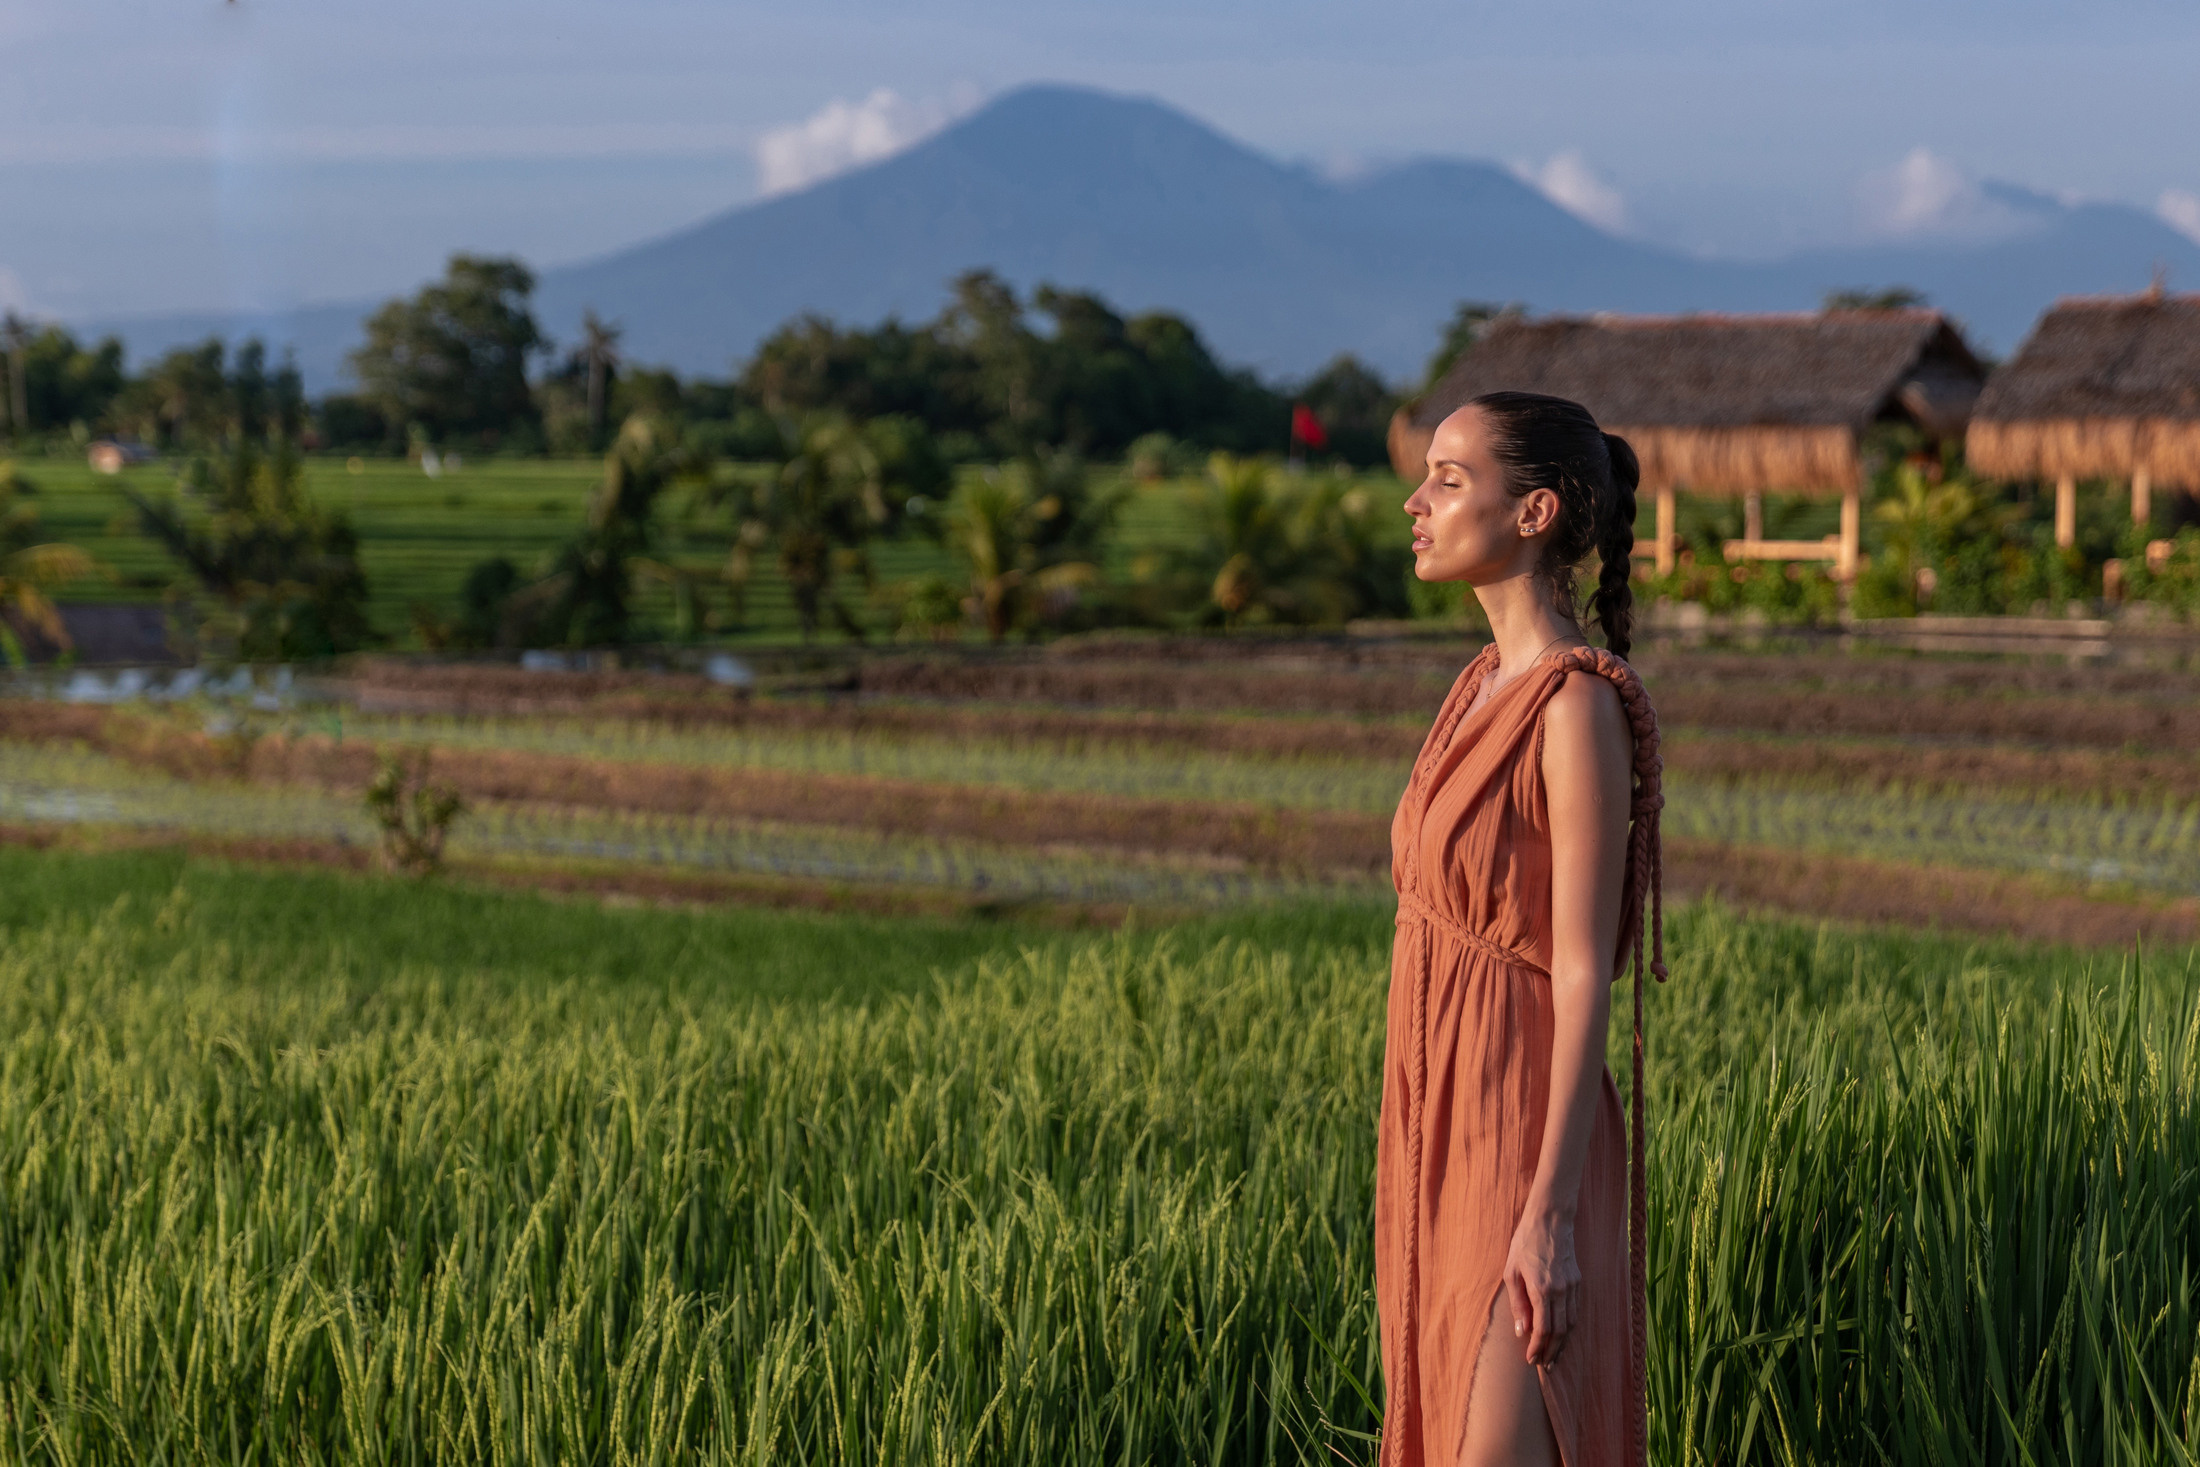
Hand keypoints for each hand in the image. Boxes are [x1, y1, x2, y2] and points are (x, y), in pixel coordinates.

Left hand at [1503, 1207, 1581, 1367]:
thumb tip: (1521, 1331)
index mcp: (1542, 1290)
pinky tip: (1563, 1334)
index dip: (1538, 1348)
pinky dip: (1570, 1327)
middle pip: (1560, 1332)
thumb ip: (1517, 1304)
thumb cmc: (1525, 1243)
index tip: (1531, 1360)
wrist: (1550, 1219)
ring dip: (1563, 1343)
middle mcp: (1561, 1291)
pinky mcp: (1578, 1281)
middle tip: (1544, 1366)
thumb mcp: (1511, 1272)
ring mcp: (1573, 1286)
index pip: (1543, 1329)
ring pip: (1572, 1324)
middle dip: (1552, 1352)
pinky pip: (1576, 1311)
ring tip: (1554, 1356)